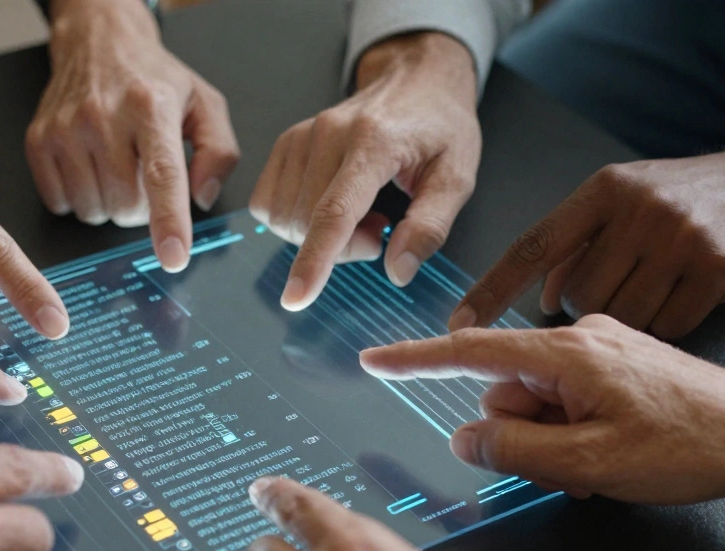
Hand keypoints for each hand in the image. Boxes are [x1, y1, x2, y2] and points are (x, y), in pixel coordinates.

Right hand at [27, 0, 238, 270]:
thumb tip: (201, 199)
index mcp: (152, 107)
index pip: (162, 174)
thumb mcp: (204, 104)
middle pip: (126, 207)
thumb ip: (218, 154)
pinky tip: (89, 167)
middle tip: (143, 175)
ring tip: (116, 167)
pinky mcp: (39, 140)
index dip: (169, 221)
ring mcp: (66, 129)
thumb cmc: (154, 79)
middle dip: (142, 208)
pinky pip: (60, 204)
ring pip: (93, 212)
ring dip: (110, 204)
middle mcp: (104, 116)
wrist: (99, 42)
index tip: (174, 257)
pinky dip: (79, 198)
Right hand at [251, 32, 480, 309]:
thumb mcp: (457, 177)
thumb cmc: (440, 128)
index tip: (296, 298)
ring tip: (362, 211)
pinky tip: (331, 205)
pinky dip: (295, 220)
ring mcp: (300, 136)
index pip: (334, 211)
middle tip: (382, 228)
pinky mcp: (285, 143)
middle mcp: (328, 134)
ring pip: (285, 219)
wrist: (416, 77)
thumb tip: (397, 272)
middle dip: (344, 248)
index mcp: (375, 143)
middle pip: (309, 224)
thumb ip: (430, 227)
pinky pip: (267, 204)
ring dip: (320, 235)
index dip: (314, 260)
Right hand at [360, 315, 724, 503]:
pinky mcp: (614, 365)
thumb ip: (515, 450)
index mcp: (565, 352)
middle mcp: (577, 339)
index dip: (414, 359)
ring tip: (594, 470)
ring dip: (548, 441)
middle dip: (517, 434)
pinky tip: (603, 458)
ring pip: (535, 400)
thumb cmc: (688, 444)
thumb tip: (466, 437)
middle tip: (564, 472)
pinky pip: (565, 398)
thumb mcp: (589, 463)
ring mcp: (599, 350)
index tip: (374, 360)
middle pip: (505, 389)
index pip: (469, 350)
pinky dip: (570, 432)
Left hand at [451, 130, 724, 337]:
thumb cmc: (676, 199)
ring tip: (648, 292)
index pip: (530, 247)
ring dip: (625, 321)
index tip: (454, 328)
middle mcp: (635, 210)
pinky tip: (678, 300)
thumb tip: (534, 298)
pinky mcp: (715, 267)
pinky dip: (665, 325)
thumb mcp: (618, 203)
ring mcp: (678, 237)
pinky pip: (668, 326)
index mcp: (600, 192)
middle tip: (613, 296)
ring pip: (619, 317)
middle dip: (583, 312)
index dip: (490, 291)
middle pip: (577, 297)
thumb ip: (573, 245)